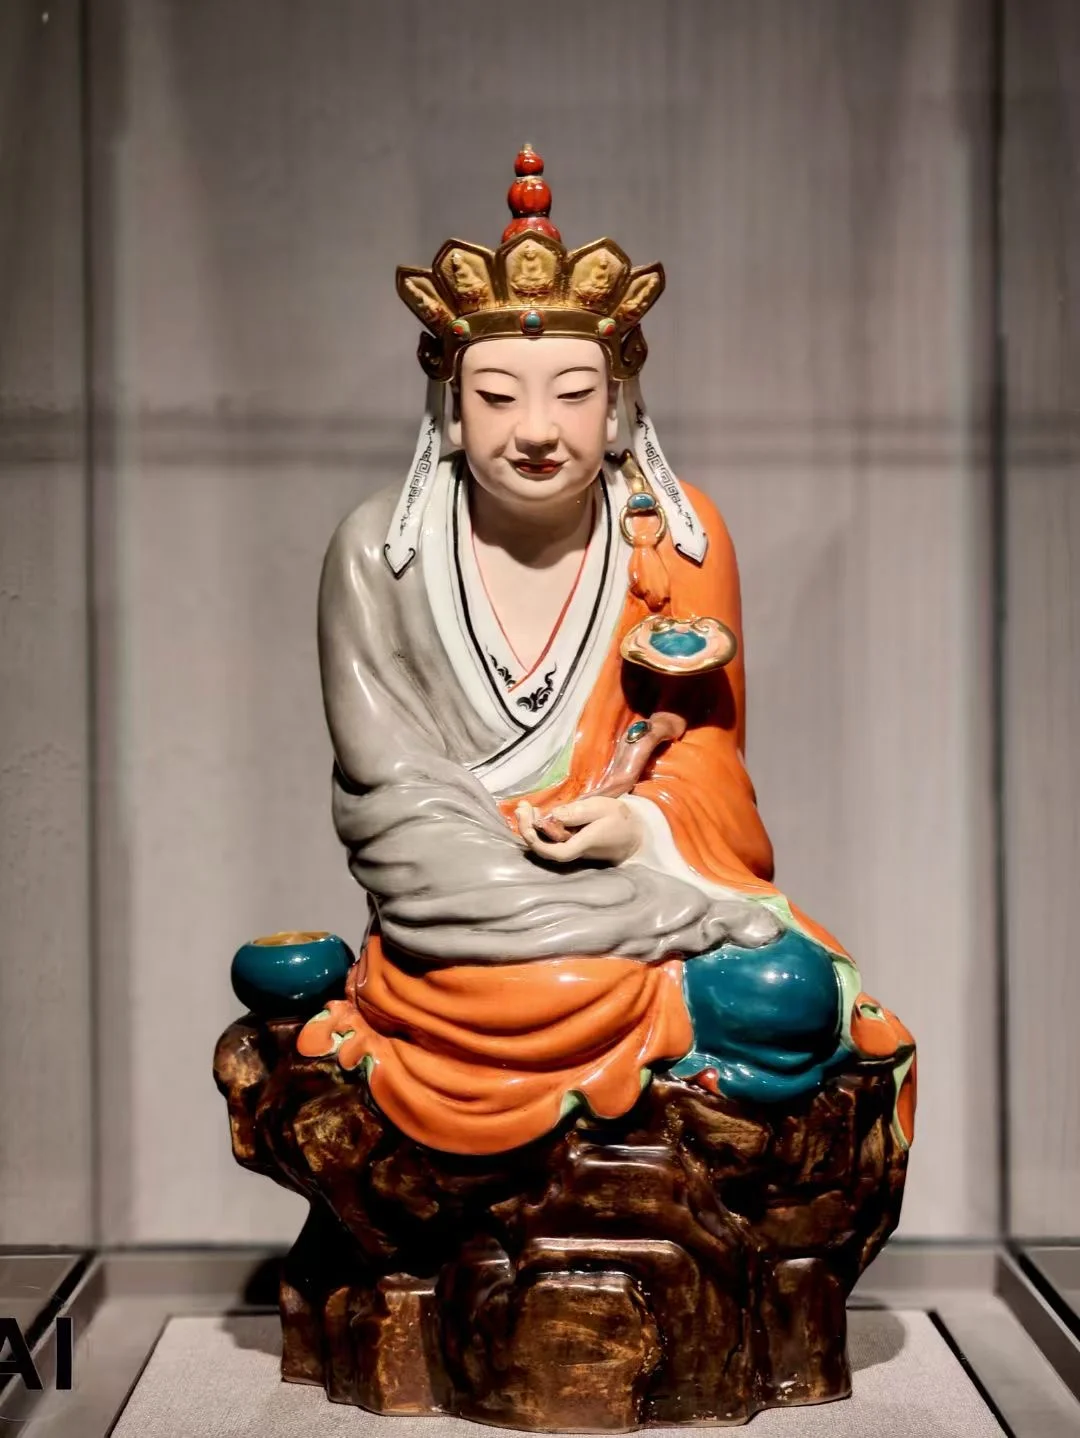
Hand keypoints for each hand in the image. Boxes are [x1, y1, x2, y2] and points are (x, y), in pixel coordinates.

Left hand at [515, 796, 644, 865]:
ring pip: (545, 844)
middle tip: (522, 807)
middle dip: (527, 829)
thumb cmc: (619, 820)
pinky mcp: (570, 845)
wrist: (633, 835)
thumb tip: (554, 815)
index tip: (528, 822)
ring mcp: (571, 850)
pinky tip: (535, 813)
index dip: (537, 842)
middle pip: (545, 849)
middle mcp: (575, 851)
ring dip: (531, 827)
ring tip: (525, 807)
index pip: (557, 852)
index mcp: (584, 843)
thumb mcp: (603, 808)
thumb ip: (579, 812)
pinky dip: (539, 827)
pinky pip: (550, 840)